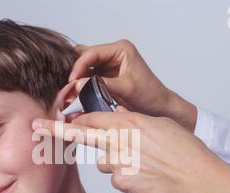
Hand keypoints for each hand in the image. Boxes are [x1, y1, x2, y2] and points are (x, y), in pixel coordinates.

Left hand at [32, 107, 229, 192]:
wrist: (197, 179)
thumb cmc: (184, 150)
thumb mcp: (159, 126)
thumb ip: (133, 122)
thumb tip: (118, 119)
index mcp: (128, 123)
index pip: (91, 119)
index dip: (73, 119)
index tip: (53, 118)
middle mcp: (118, 141)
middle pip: (82, 135)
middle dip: (57, 130)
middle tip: (38, 127)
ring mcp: (118, 163)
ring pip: (103, 161)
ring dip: (113, 161)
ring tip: (140, 164)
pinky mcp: (121, 183)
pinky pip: (115, 178)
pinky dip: (125, 177)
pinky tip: (143, 177)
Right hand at [69, 40, 196, 131]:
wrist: (159, 107)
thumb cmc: (149, 94)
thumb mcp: (125, 88)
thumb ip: (101, 84)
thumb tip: (78, 83)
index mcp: (121, 49)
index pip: (92, 52)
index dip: (80, 65)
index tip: (72, 80)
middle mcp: (114, 54)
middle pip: (86, 57)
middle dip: (77, 70)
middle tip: (69, 86)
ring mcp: (109, 65)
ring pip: (85, 67)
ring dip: (78, 78)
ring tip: (72, 91)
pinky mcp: (107, 76)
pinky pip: (89, 77)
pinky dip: (83, 85)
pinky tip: (77, 93)